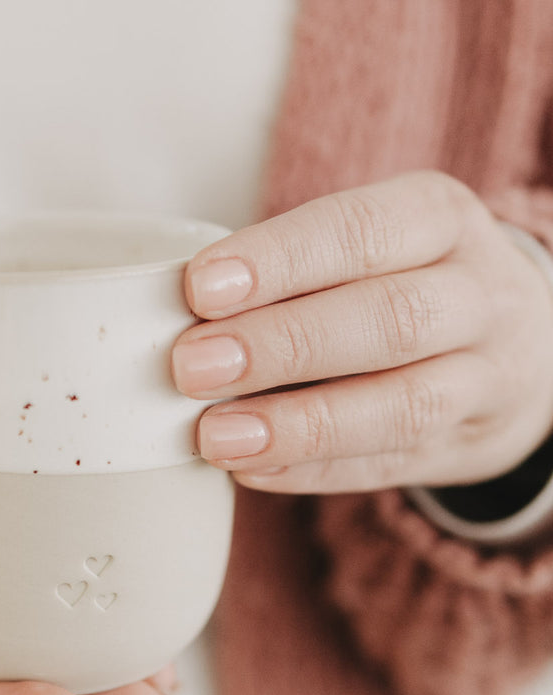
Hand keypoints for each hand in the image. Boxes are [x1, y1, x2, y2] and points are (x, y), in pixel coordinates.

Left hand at [172, 170, 552, 492]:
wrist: (521, 348)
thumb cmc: (405, 283)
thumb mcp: (375, 247)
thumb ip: (294, 272)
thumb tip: (177, 315)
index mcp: (440, 220)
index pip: (361, 230)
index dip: (280, 260)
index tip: (199, 288)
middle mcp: (478, 296)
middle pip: (388, 318)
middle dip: (281, 345)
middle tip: (191, 367)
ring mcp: (483, 379)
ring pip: (402, 405)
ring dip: (299, 424)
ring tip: (216, 436)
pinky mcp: (465, 447)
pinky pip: (390, 466)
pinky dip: (314, 472)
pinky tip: (250, 471)